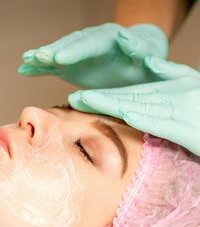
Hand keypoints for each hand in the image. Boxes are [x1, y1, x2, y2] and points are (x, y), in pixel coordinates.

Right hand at [18, 23, 167, 87]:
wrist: (138, 61)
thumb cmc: (146, 60)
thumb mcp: (148, 55)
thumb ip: (138, 49)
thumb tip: (127, 37)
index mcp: (108, 40)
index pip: (89, 43)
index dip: (74, 51)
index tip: (59, 58)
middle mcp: (90, 44)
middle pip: (69, 45)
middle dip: (53, 51)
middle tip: (37, 57)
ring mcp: (79, 55)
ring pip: (58, 53)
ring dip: (42, 57)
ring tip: (26, 60)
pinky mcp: (72, 66)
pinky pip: (53, 66)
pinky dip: (39, 68)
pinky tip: (24, 69)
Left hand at [68, 57, 199, 155]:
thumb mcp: (190, 82)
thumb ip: (170, 73)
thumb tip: (151, 62)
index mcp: (166, 92)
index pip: (129, 94)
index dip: (104, 95)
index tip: (81, 97)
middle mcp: (168, 100)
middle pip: (128, 99)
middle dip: (100, 99)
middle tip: (73, 99)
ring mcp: (178, 113)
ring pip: (140, 108)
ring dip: (113, 106)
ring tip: (89, 103)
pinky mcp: (188, 130)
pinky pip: (163, 124)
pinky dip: (146, 118)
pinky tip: (127, 115)